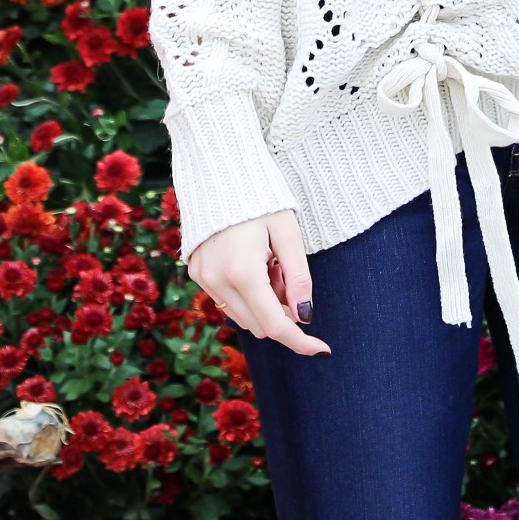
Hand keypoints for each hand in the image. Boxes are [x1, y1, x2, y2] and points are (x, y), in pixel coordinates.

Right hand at [189, 210, 325, 354]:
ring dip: (263, 304)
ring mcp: (202, 278)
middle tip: (288, 276)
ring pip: (243, 317)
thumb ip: (298, 276)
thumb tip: (305, 315)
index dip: (300, 340)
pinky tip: (252, 263)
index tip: (322, 349)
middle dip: (282, 312)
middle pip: (259, 325)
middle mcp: (217, 280)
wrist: (217, 171)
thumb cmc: (260, 198)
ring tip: (269, 265)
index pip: (274, 324)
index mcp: (243, 270)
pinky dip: (246, 294)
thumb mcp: (288, 232)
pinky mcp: (196, 273)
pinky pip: (227, 301)